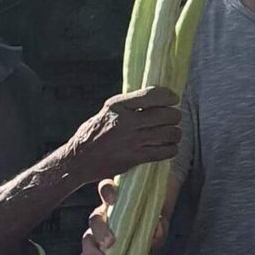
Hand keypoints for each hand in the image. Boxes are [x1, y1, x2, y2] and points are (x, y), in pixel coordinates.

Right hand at [66, 86, 180, 185]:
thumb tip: (156, 98)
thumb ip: (129, 104)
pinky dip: (171, 149)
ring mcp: (131, 141)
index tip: (175, 98)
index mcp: (118, 105)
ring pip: (168, 133)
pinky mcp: (134, 158)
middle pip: (165, 114)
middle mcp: (126, 122)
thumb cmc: (93, 133)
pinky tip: (170, 148)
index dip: (169, 96)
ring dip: (176, 133)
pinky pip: (163, 152)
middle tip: (175, 118)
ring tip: (174, 133)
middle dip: (175, 115)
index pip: (152, 95)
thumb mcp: (108, 111)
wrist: (77, 160)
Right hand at [77, 178, 169, 254]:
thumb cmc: (153, 222)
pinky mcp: (95, 251)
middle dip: (100, 231)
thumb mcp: (160, 223)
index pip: (106, 189)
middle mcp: (104, 216)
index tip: (113, 200)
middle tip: (110, 243)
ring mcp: (97, 234)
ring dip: (91, 250)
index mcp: (117, 202)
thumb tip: (157, 228)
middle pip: (94, 218)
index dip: (107, 192)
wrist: (150, 236)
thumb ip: (159, 226)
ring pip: (87, 238)